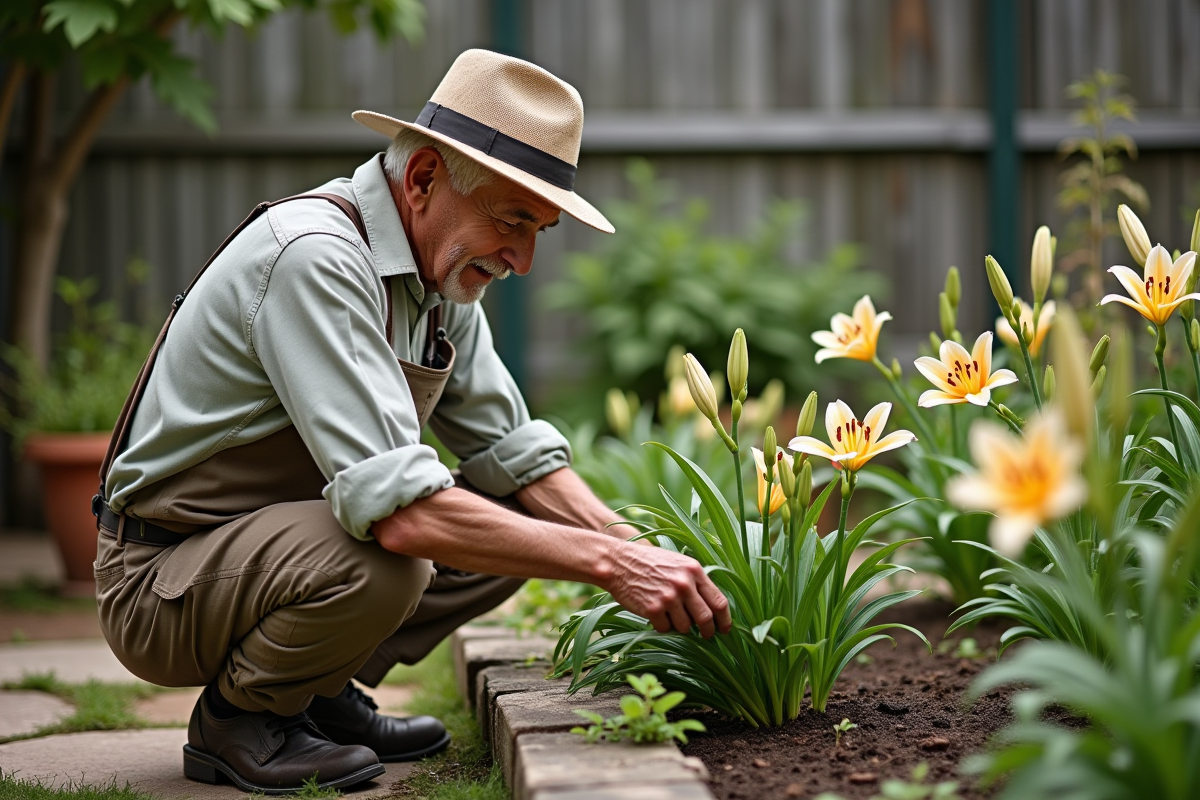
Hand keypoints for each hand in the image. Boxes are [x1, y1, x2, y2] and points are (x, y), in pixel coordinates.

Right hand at [603, 541, 731, 638]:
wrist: (618, 562)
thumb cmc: (648, 563)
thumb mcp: (677, 563)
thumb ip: (695, 581)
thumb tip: (712, 608)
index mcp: (694, 570)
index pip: (719, 601)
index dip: (725, 620)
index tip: (725, 629)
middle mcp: (684, 584)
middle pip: (706, 618)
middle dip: (708, 631)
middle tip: (706, 636)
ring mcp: (669, 597)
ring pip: (685, 627)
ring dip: (680, 626)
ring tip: (669, 614)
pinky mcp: (653, 609)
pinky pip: (665, 628)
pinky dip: (662, 626)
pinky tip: (654, 613)